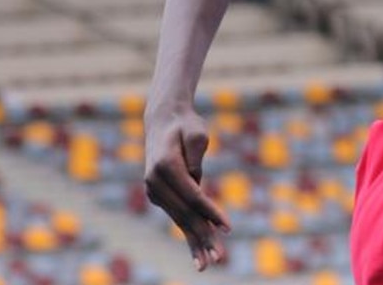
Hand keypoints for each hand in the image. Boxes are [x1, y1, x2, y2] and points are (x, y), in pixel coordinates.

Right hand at [144, 104, 230, 270]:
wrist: (163, 119)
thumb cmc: (186, 124)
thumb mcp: (197, 132)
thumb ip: (197, 156)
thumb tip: (198, 186)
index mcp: (164, 165)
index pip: (193, 195)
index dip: (211, 213)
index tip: (228, 229)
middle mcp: (155, 180)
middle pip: (185, 213)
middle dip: (204, 236)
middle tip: (218, 258)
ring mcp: (154, 189)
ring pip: (179, 219)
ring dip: (195, 242)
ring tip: (207, 263)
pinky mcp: (158, 195)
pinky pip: (177, 216)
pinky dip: (188, 233)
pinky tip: (198, 252)